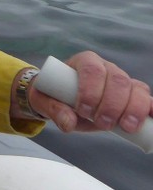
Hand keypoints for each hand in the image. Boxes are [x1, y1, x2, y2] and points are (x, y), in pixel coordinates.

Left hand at [30, 51, 152, 133]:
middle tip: (102, 124)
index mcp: (84, 62)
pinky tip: (150, 119)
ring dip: (133, 109)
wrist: (64, 99)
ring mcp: (123, 80)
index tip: (83, 111)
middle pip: (117, 80)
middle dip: (112, 104)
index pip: (92, 70)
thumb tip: (68, 123)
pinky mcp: (135, 95)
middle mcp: (106, 67)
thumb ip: (54, 110)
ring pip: (136, 89)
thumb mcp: (46, 101)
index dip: (90, 90)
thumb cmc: (55, 96)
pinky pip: (148, 99)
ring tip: (124, 127)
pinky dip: (151, 108)